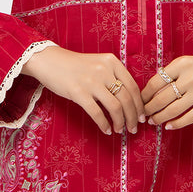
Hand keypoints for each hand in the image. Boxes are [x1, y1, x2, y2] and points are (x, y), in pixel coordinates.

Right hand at [22, 46, 144, 134]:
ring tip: (120, 130)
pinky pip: (97, 113)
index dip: (139, 105)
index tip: (142, 116)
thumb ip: (113, 76)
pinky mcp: (78, 92)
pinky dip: (104, 124)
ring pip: (115, 107)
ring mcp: (91, 81)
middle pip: (126, 99)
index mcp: (112, 62)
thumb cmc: (76, 66)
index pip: (133, 87)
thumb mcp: (99, 64)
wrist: (50, 61)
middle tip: (134, 128)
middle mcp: (104, 70)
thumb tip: (130, 101)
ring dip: (121, 122)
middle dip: (133, 117)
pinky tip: (107, 130)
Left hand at [141, 48, 192, 130]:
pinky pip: (190, 117)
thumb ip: (170, 75)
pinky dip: (176, 124)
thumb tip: (150, 95)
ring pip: (174, 110)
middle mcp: (190, 77)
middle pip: (162, 98)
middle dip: (150, 109)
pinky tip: (169, 126)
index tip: (140, 101)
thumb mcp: (185, 63)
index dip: (145, 95)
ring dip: (160, 118)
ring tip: (153, 121)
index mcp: (181, 64)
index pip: (156, 82)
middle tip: (144, 114)